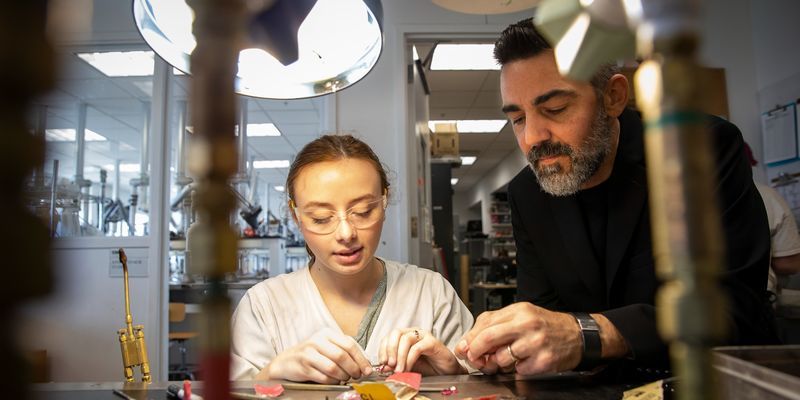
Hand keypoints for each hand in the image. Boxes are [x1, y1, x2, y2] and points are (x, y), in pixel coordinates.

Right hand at [264, 328, 372, 382]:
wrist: (286, 362)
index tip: (367, 370)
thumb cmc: (311, 355)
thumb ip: (344, 350)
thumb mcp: (327, 346)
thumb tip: (364, 363)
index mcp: (326, 333)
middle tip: (357, 376)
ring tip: (345, 378)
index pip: (349, 344)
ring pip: (333, 368)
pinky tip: (334, 380)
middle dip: (353, 369)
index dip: (361, 359)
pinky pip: (324, 377)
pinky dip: (332, 381)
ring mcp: (308, 354)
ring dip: (343, 376)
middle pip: (342, 356)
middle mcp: (317, 341)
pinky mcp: (303, 367)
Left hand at [378, 327, 464, 375]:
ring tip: (399, 370)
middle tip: (389, 365)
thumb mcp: (408, 366)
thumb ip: (396, 365)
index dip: (383, 349)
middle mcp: (414, 332)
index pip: (389, 337)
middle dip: (390, 349)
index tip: (382, 362)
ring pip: (405, 339)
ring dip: (399, 356)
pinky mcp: (432, 342)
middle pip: (396, 333)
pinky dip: (409, 359)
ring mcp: (424, 335)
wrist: (447, 372)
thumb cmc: (428, 367)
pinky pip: (417, 348)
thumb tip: (383, 367)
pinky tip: (408, 368)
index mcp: (405, 336)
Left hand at [454, 302, 582, 374]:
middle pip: (489, 338)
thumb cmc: (545, 326)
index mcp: (519, 311)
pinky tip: (525, 362)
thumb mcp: (521, 315)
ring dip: (498, 363)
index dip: (470, 338)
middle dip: (476, 351)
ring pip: (502, 358)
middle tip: (475, 358)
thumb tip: (468, 341)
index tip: (465, 348)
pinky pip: (519, 370)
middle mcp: (527, 325)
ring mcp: (536, 343)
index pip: (485, 324)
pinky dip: (517, 369)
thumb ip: (495, 324)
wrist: (577, 335)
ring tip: (507, 359)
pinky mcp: (544, 361)